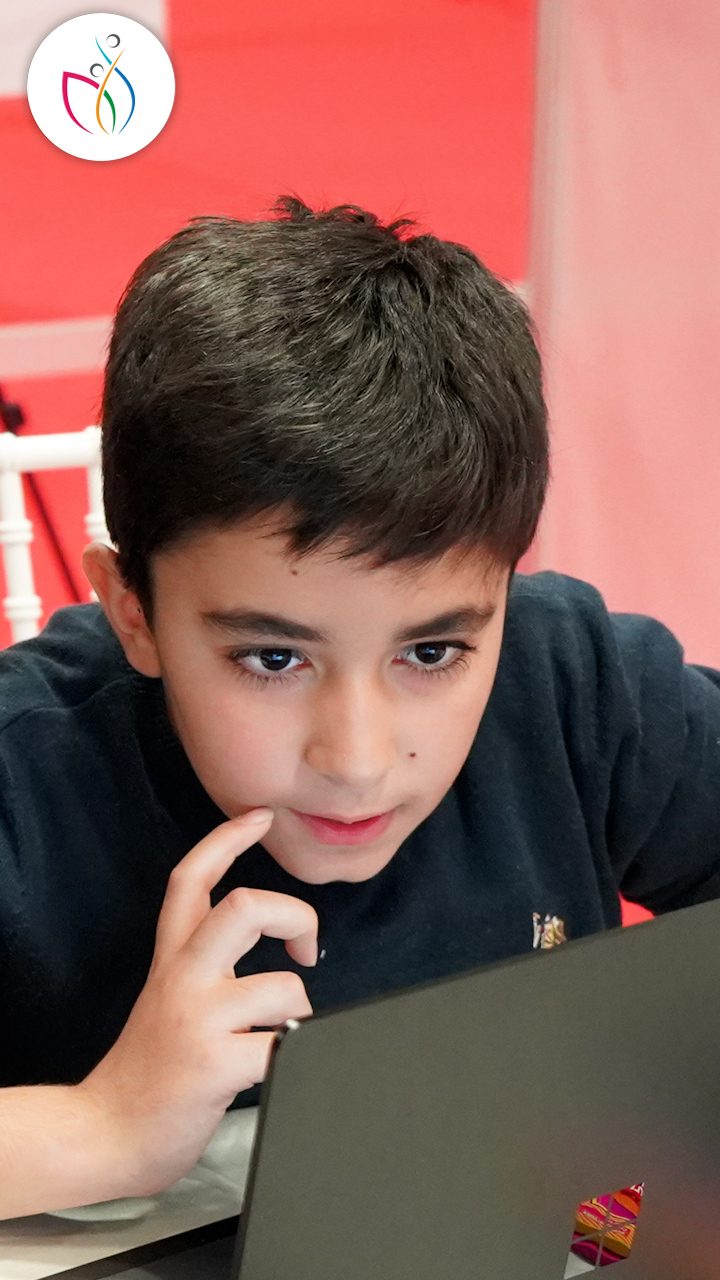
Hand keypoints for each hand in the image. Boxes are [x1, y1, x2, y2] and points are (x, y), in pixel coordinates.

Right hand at [77, 809, 316, 1196]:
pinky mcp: (214, 1063)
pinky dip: (291, 1059)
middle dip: (296, 916)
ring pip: (284, 987)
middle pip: (246, 906)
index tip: (261, 816)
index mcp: (173, 957)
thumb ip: (208, 962)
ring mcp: (198, 1018)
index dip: (228, 839)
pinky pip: (284, 1047)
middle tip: (305, 947)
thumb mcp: (169, 996)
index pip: (192, 878)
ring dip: (297, 1017)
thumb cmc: (152, 1068)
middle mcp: (184, 976)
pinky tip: (267, 1072)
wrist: (107, 1132)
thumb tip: (278, 943)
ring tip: (274, 1039)